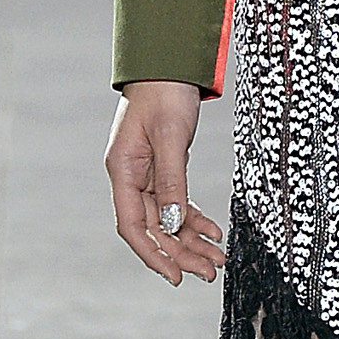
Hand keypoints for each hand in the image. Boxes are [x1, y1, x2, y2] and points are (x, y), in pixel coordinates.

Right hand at [106, 80, 224, 284]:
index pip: (132, 225)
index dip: (153, 254)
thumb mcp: (171, 137)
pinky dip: (194, 219)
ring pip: (167, 219)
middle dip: (180, 253)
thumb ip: (172, 181)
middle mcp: (131, 177)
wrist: (169, 64)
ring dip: (191, 241)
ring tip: (216, 260)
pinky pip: (177, 202)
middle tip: (208, 273)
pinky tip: (212, 233)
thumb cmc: (164, 92)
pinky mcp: (164, 168)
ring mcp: (147, 174)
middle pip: (153, 228)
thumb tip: (173, 224)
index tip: (175, 275)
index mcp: (122, 170)